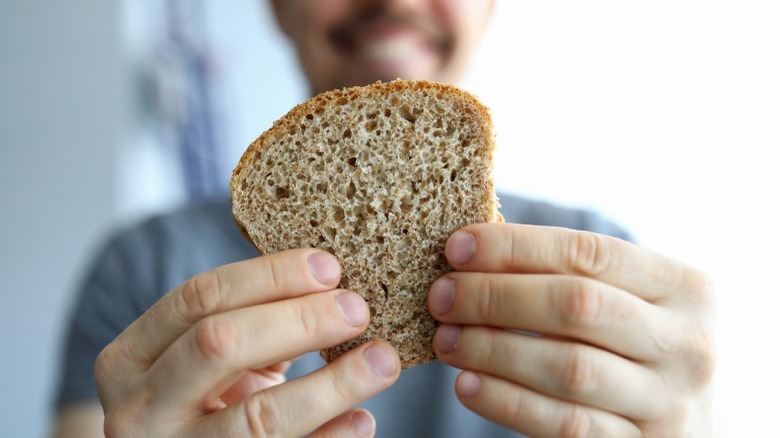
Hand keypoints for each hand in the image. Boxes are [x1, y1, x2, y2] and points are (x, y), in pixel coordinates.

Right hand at [95, 248, 399, 436]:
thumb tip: (336, 288)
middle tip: (358, 309)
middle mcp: (139, 409)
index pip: (199, 297)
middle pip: (219, 344)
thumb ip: (251, 325)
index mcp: (130, 358)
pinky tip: (362, 419)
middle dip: (298, 320)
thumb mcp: (205, 360)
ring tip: (383, 360)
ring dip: (333, 384)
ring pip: (260, 417)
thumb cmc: (199, 402)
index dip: (269, 276)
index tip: (330, 266)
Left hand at [428, 224, 715, 436]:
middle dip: (496, 296)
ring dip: (493, 349)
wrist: (683, 428)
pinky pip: (564, 424)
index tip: (457, 247)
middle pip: (577, 305)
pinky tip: (467, 385)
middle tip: (441, 295)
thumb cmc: (635, 348)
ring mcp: (669, 403)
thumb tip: (471, 255)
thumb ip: (573, 277)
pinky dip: (507, 401)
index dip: (515, 247)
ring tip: (446, 339)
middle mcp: (689, 344)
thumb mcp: (629, 303)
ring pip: (567, 367)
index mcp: (686, 288)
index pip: (589, 252)